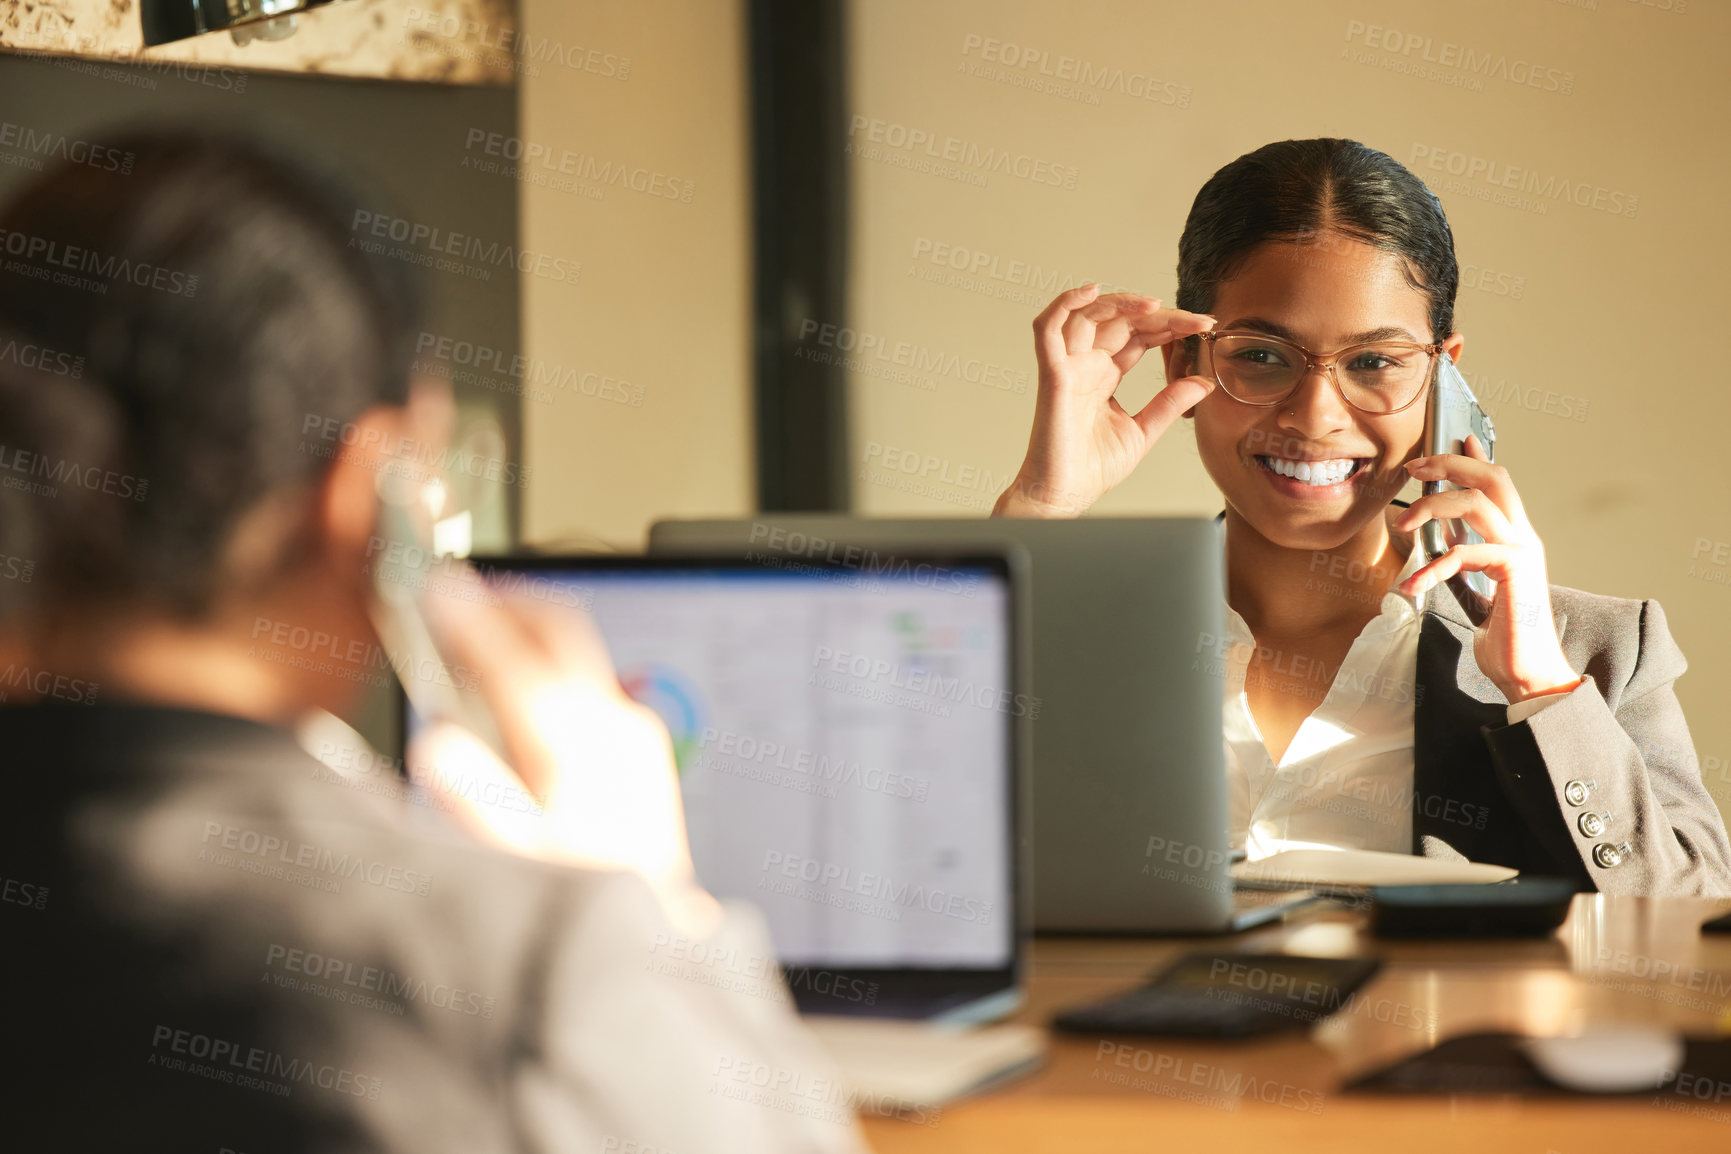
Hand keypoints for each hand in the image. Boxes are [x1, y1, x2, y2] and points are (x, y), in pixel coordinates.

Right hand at [405, 565, 719, 933]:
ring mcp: (635, 730)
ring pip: (574, 651)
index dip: (466, 618)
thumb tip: (437, 745)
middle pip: (556, 628)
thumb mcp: (516, 864)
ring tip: (475, 645)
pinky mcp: (644, 743)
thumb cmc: (581, 897)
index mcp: (575, 749)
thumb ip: (475, 801)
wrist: (655, 930)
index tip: (433, 590)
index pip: (512, 657)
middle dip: (502, 602)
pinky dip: (548, 669)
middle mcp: (613, 726)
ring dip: (524, 634)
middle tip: (456, 595)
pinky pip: (590, 681)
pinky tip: (518, 697)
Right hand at [995, 284, 1215, 516]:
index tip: (1203, 326)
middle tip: (1194, 319)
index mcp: (1103, 377)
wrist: (1063, 497)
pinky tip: (1090, 291)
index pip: (1137, 336)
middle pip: (1119, 321)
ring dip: (1119, 301)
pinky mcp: (1051, 376)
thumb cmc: (1090, 469)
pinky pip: (1047, 329)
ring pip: (1086, 315)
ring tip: (1153, 304)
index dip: (1168, 326)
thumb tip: (1203, 382)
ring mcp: (1067, 368)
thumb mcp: (1143, 432)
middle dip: (1158, 314)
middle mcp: (1084, 366)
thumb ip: (1169, 404)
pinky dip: (1063, 304)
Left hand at [1394, 435, 1582, 703]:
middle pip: (1493, 478)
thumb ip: (1465, 562)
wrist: (1528, 674)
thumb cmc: (1503, 637)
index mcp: (1515, 539)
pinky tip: (1413, 586)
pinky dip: (1433, 567)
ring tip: (1403, 524)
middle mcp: (1523, 538)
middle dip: (1451, 465)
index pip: (1499, 484)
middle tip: (1414, 469)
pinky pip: (1466, 553)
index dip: (1475, 459)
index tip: (1453, 440)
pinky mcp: (1515, 571)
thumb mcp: (1476, 590)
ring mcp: (1522, 551)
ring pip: (1478, 503)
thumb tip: (1443, 542)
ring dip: (1434, 505)